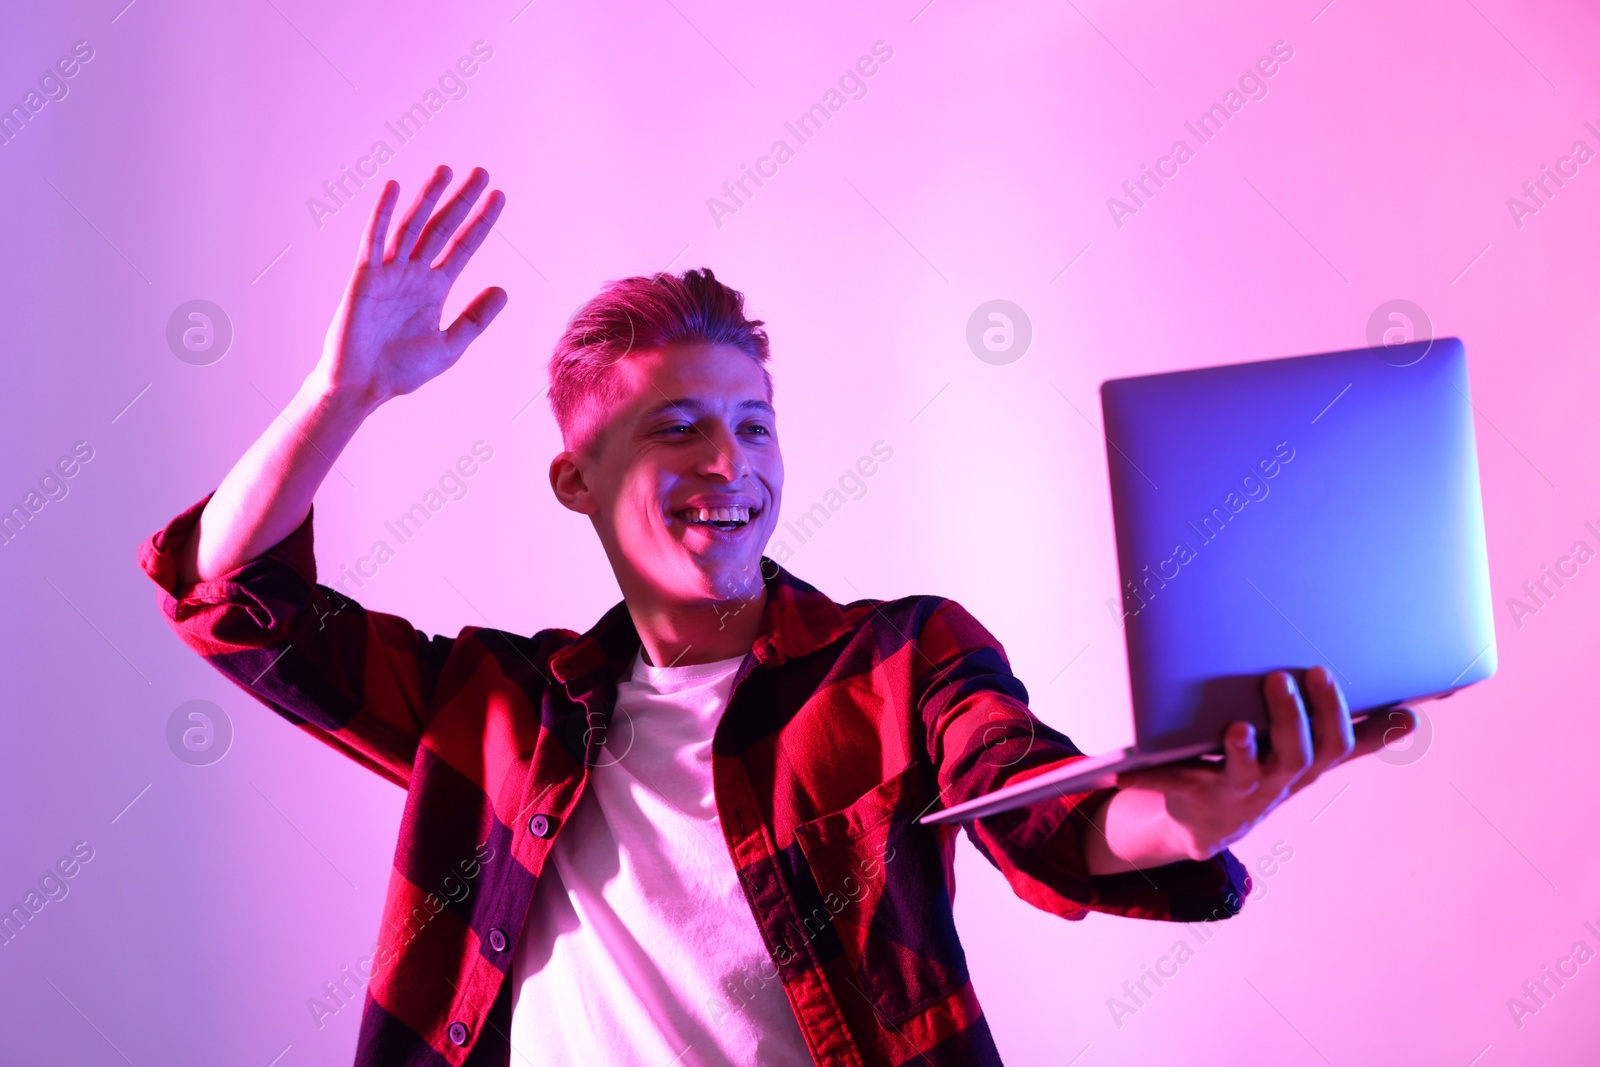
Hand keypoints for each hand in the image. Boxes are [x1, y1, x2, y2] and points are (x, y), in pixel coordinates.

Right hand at [313, 164, 507, 408]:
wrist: (363, 386)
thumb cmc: (402, 370)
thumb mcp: (450, 346)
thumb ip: (475, 318)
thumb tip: (503, 290)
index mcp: (434, 288)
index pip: (462, 246)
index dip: (480, 222)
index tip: (499, 196)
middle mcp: (413, 274)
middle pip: (441, 228)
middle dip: (460, 200)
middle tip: (481, 172)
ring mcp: (389, 272)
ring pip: (411, 226)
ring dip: (428, 197)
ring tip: (446, 170)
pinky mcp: (364, 277)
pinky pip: (374, 239)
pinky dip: (382, 213)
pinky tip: (394, 188)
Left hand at [1085, 667, 1416, 872]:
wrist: (1211, 823)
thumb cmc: (1269, 771)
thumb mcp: (1313, 756)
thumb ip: (1359, 736)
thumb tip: (1414, 717)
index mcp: (1303, 764)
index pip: (1333, 743)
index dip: (1331, 712)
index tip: (1320, 670)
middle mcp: (1273, 780)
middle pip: (1294, 755)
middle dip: (1290, 718)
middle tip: (1279, 678)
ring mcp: (1231, 790)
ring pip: (1244, 773)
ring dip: (1242, 750)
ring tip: (1236, 728)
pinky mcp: (1187, 795)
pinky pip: (1165, 785)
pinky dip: (1141, 773)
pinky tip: (1117, 764)